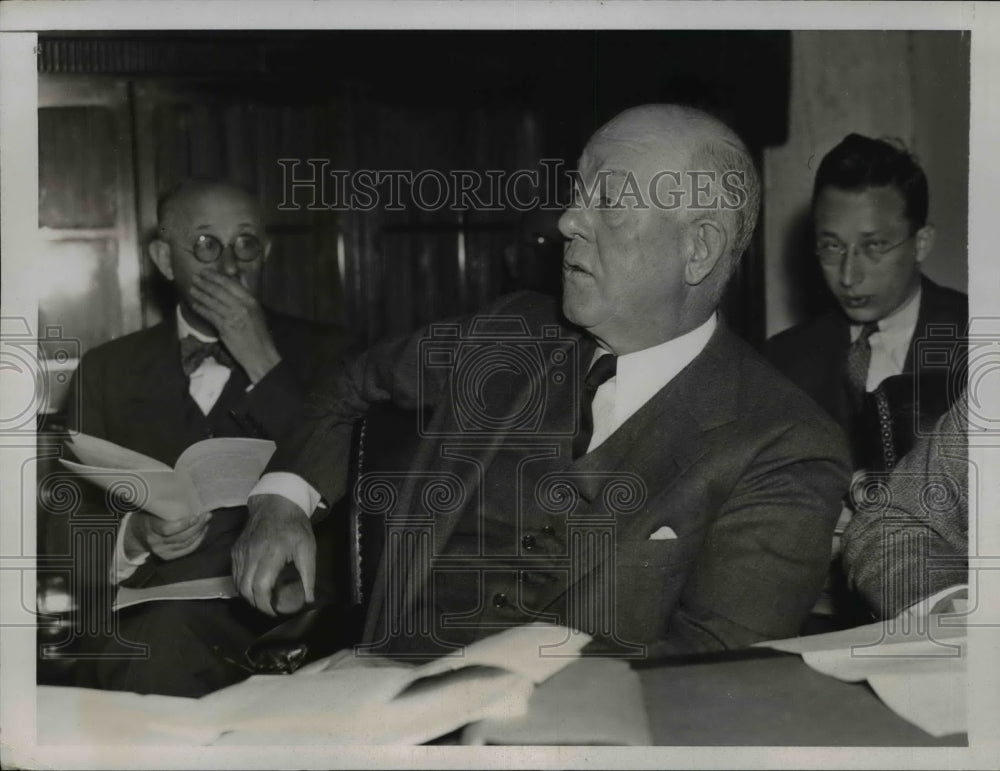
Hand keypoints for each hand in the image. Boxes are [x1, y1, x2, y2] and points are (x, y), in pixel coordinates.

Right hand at [124, 511, 210, 560]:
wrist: (136, 534)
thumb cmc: (148, 516)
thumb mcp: (152, 509)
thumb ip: (166, 506)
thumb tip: (187, 496)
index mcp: (150, 528)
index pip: (168, 529)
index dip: (184, 524)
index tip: (196, 516)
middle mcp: (155, 542)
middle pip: (180, 537)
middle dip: (197, 526)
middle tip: (207, 515)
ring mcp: (161, 552)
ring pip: (185, 544)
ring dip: (199, 533)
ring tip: (206, 522)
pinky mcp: (167, 557)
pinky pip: (186, 550)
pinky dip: (197, 541)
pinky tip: (202, 532)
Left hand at [189, 271, 281, 381]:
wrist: (260, 353)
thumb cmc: (259, 333)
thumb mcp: (256, 311)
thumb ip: (245, 297)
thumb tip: (236, 282)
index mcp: (250, 301)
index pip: (230, 284)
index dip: (216, 276)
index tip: (206, 272)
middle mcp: (241, 306)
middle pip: (219, 291)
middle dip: (205, 283)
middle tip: (194, 277)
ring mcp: (232, 316)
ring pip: (212, 302)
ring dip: (200, 294)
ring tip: (192, 288)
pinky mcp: (224, 327)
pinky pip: (209, 315)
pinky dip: (201, 309)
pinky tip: (194, 305)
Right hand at [232, 494, 315, 615]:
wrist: (276, 503)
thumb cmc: (295, 526)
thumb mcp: (308, 549)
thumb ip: (308, 576)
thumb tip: (308, 600)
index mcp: (271, 552)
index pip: (260, 586)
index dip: (265, 604)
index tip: (275, 611)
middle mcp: (251, 552)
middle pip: (245, 588)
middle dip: (256, 604)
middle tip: (271, 607)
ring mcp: (240, 551)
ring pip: (237, 583)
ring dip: (248, 596)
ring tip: (264, 599)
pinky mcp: (235, 550)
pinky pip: (234, 574)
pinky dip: (243, 585)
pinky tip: (255, 587)